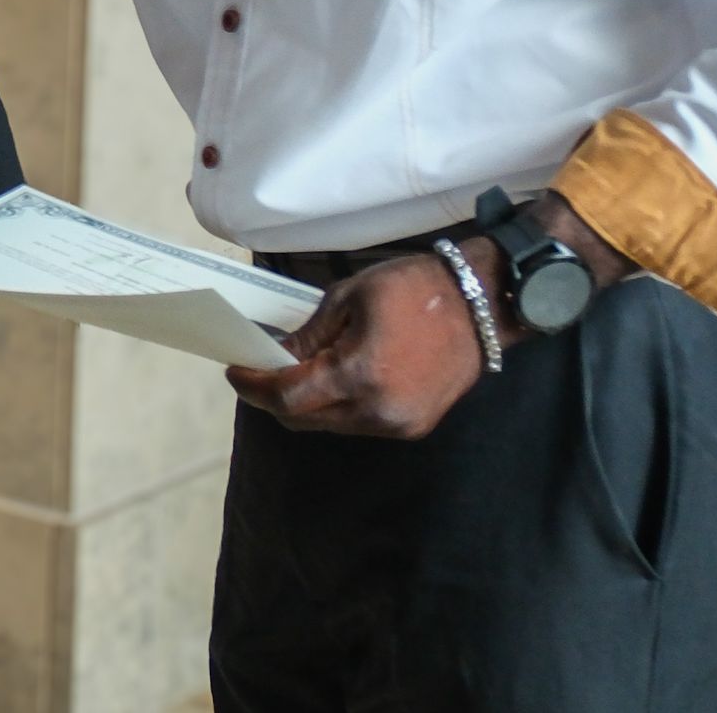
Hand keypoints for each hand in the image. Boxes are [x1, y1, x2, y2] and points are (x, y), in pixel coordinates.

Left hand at [223, 251, 489, 438]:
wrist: (481, 304)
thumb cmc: (413, 289)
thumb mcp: (348, 299)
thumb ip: (309, 337)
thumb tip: (275, 358)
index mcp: (360, 375)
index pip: (288, 397)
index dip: (253, 387)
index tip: (234, 372)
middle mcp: (378, 411)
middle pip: (305, 419)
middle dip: (274, 397)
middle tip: (256, 371)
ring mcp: (398, 425)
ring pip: (331, 425)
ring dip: (306, 404)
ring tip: (294, 371)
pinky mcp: (414, 427)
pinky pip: (359, 423)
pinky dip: (337, 406)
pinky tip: (332, 380)